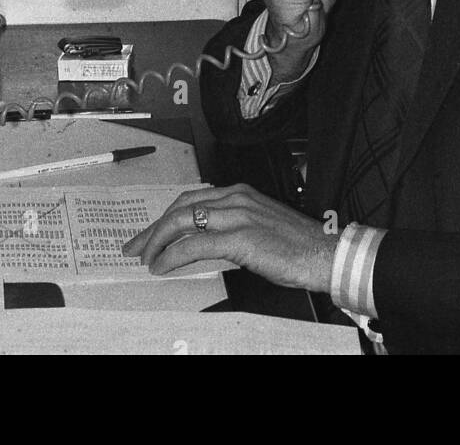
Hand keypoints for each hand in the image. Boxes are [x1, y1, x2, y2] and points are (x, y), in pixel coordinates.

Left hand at [122, 184, 336, 291]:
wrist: (324, 253)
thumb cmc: (297, 246)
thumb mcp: (259, 228)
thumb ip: (231, 229)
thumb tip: (203, 245)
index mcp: (240, 193)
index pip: (192, 199)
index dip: (166, 216)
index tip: (149, 234)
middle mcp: (236, 198)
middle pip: (181, 207)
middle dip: (153, 228)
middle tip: (135, 246)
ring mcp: (237, 216)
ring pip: (182, 221)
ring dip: (157, 241)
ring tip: (145, 258)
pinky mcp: (240, 238)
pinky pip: (195, 244)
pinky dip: (173, 256)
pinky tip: (162, 267)